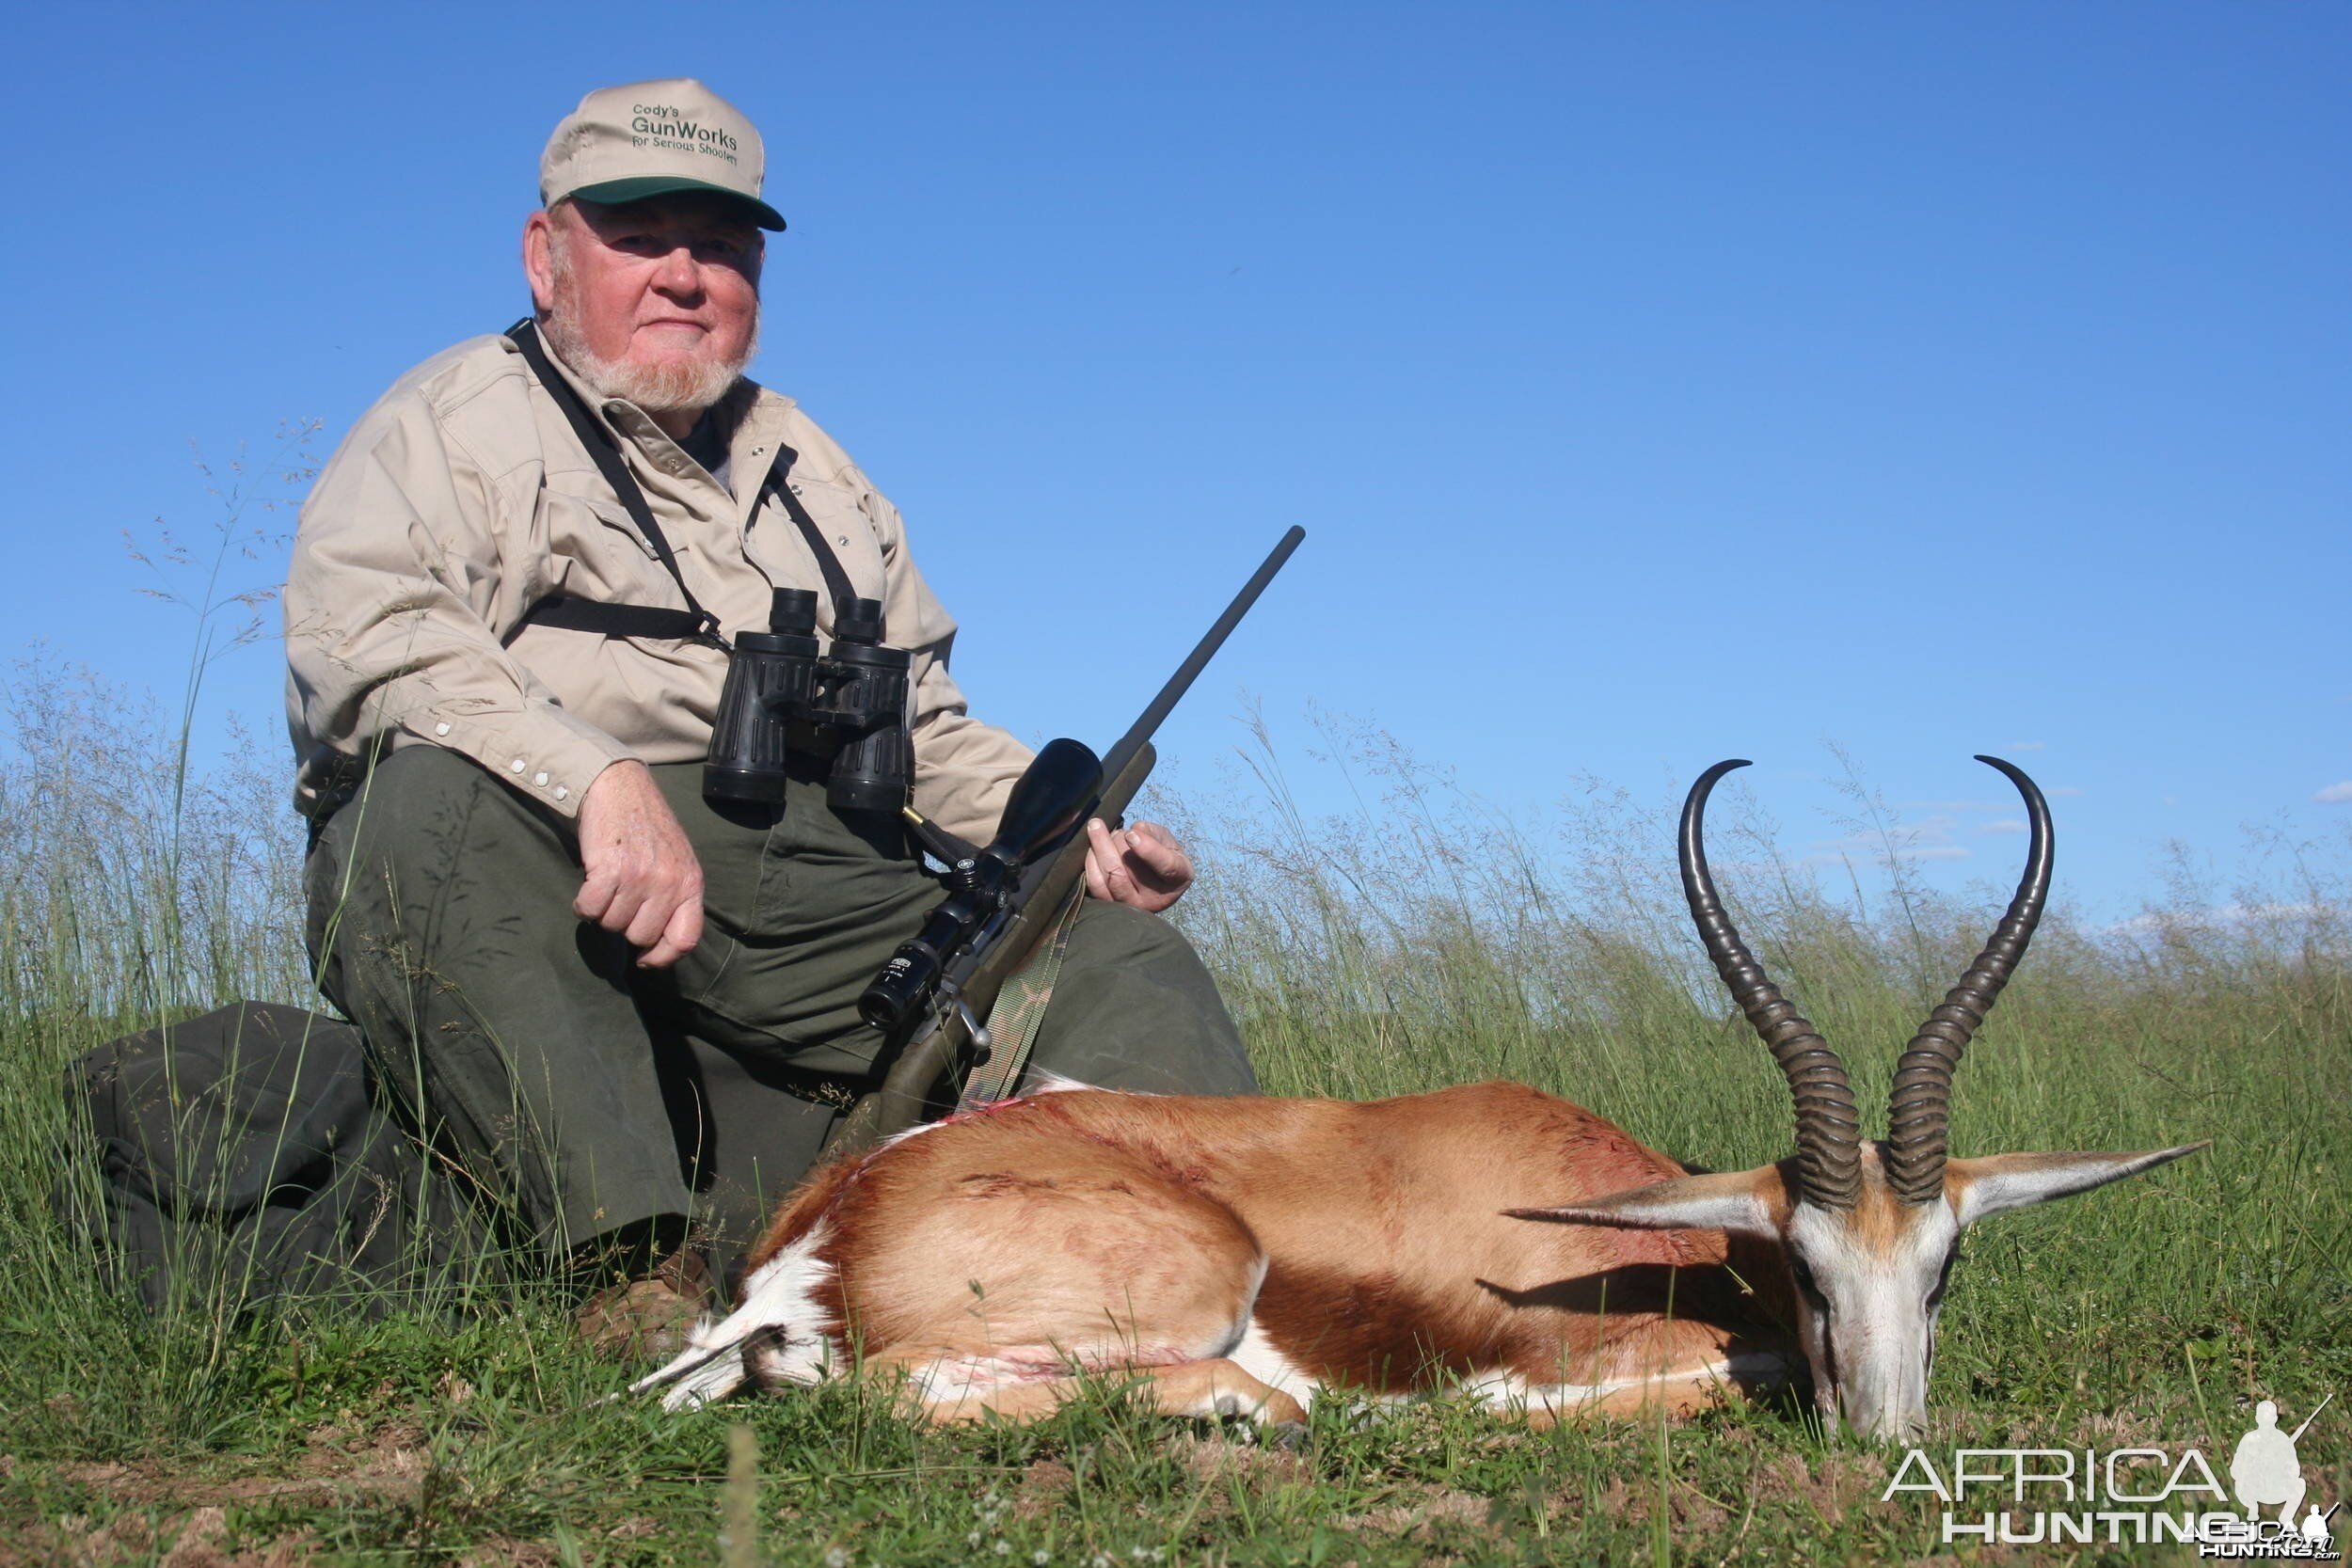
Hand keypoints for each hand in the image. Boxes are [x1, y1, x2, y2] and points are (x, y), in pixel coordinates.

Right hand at [575, 760, 704, 967]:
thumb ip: (675, 897)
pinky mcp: (609, 870)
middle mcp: (669, 882)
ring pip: (612, 925)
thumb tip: (658, 946)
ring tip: (607, 886)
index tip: (644, 958)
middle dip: (625, 925)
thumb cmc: (646, 827)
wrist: (619, 786)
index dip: (662, 957)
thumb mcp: (676, 861)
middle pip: (640, 936)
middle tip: (619, 901)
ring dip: (603, 911)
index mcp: (691, 883)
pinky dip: (583, 904)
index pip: (684, 940)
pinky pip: (590, 910)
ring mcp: (639, 877)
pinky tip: (589, 885)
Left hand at [1082, 818, 1193, 912]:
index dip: (1147, 849)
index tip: (1131, 834)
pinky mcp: (1112, 906)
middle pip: (1127, 872)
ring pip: (1109, 878)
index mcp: (1178, 878)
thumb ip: (1154, 833)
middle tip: (1116, 829)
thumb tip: (1136, 830)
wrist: (1154, 882)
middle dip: (1116, 843)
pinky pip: (1095, 885)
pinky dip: (1090, 862)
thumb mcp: (1167, 841)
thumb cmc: (1162, 856)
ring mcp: (1132, 906)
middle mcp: (1155, 900)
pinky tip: (1092, 847)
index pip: (1165, 866)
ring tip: (1101, 831)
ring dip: (1100, 849)